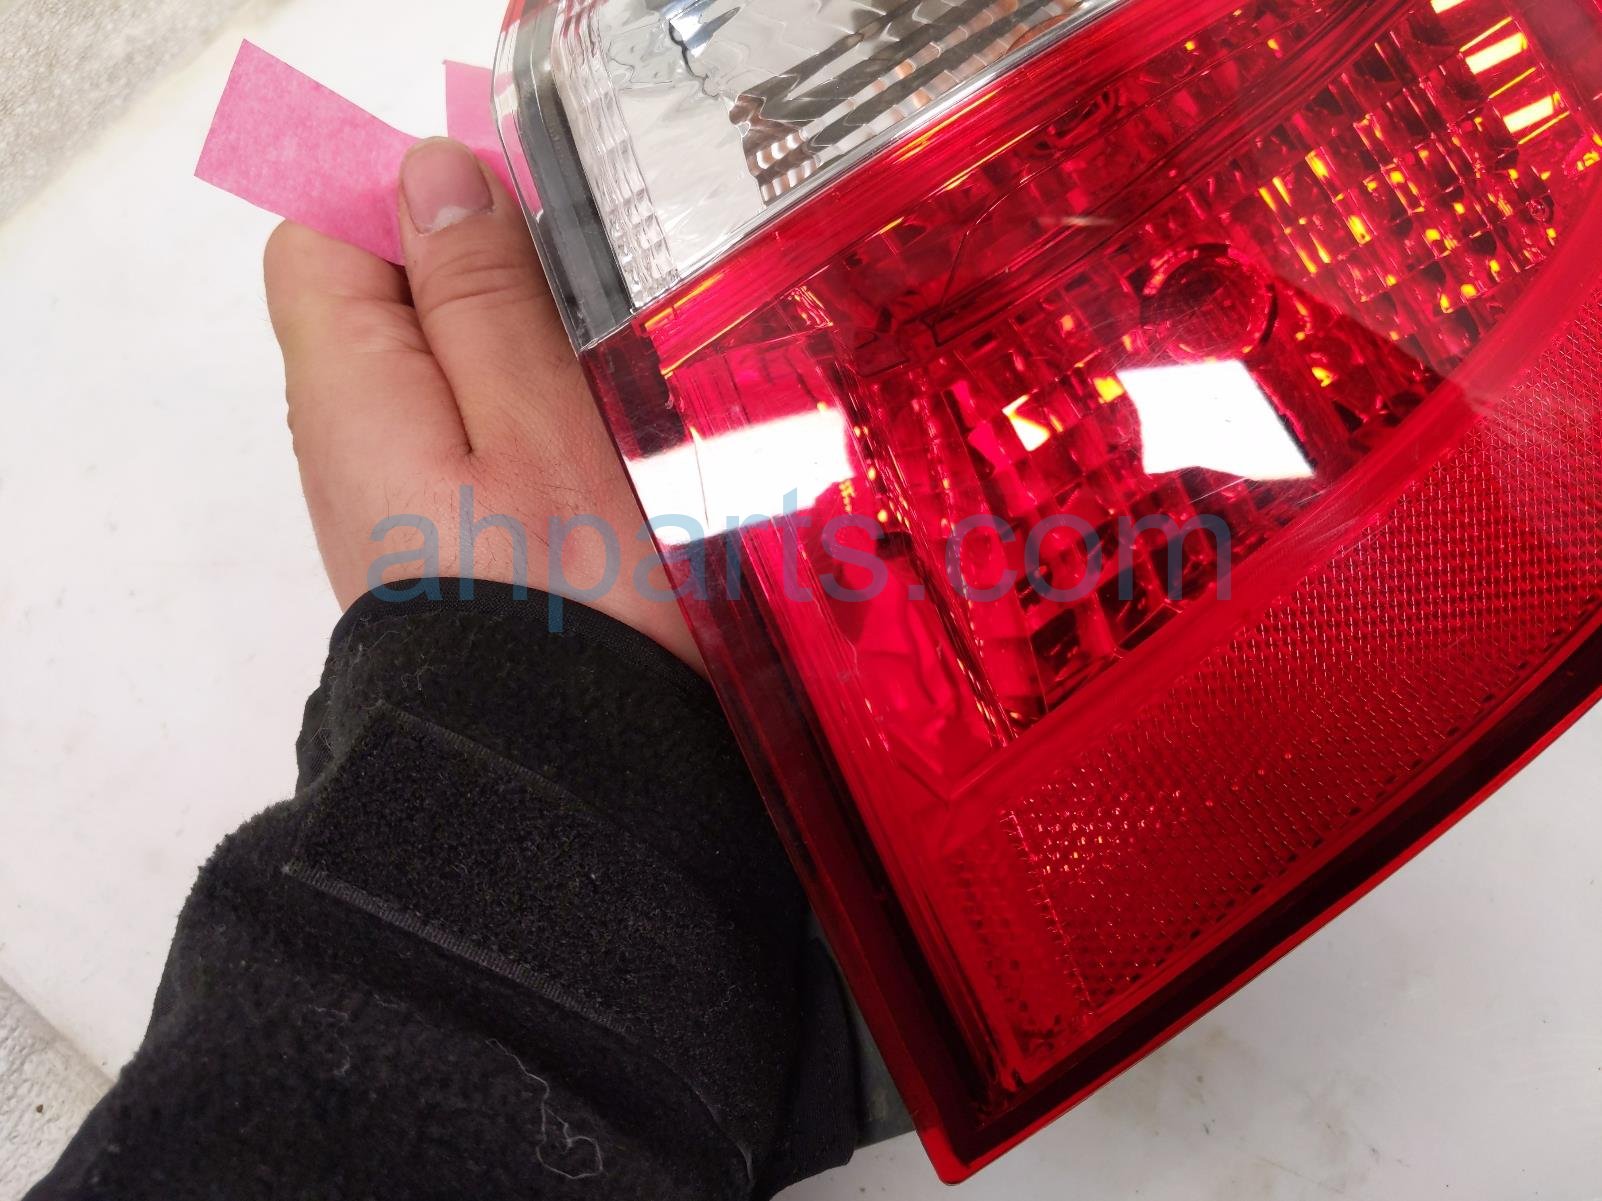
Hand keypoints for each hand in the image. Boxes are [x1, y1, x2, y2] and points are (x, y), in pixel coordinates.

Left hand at [264, 138, 698, 667]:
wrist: (575, 787)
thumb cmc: (576, 612)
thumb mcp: (544, 428)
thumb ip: (482, 300)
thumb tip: (430, 175)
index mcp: (353, 395)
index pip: (324, 235)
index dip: (419, 209)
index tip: (532, 243)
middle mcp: (350, 442)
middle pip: (387, 302)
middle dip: (490, 287)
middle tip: (595, 333)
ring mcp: (398, 498)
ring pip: (444, 371)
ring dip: (526, 358)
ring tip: (612, 399)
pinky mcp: (449, 539)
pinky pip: (473, 438)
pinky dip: (533, 420)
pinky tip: (601, 459)